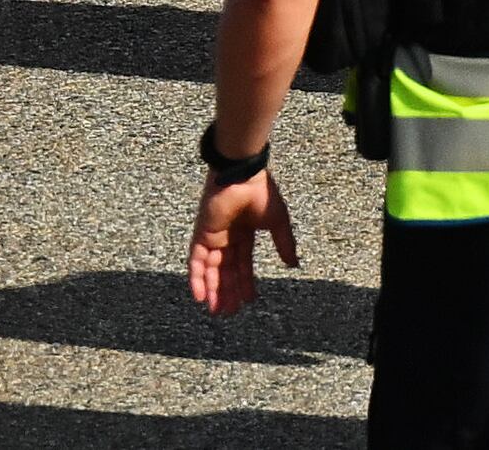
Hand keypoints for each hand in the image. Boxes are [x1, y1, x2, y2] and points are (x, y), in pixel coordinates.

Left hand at [186, 167, 298, 311]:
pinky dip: (196, 277)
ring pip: (210, 269)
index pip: (242, 264)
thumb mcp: (278, 222)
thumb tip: (293, 264)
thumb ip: (284, 243)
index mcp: (244, 234)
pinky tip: (199, 295)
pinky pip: (196, 259)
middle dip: (227, 292)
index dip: (245, 283)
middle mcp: (227, 237)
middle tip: (227, 313)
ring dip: (212, 289)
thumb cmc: (261, 193)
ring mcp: (213, 235)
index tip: (248, 301)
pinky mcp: (202, 233)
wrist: (243, 175)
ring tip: (216, 310)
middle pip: (225, 271)